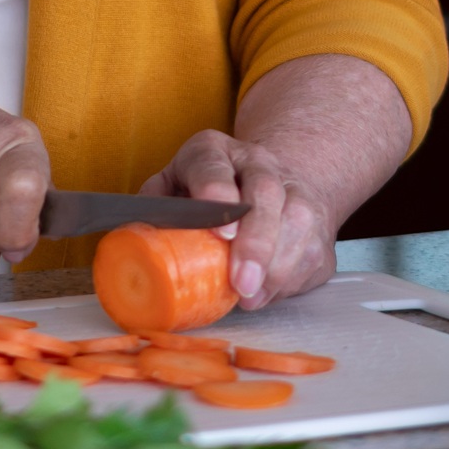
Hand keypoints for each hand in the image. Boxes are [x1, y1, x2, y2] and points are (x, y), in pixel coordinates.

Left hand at [142, 129, 340, 309]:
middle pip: (265, 194)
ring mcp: (293, 188)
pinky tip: (269, 292)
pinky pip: (313, 250)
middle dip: (256, 242)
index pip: (214, 165)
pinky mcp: (317, 219)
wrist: (266, 184)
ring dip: (276, 267)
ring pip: (297, 223)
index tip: (221, 231)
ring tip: (252, 297)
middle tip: (241, 282)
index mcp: (212, 151)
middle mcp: (257, 162)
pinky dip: (292, 278)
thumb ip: (152, 212)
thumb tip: (131, 245)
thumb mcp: (169, 190)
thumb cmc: (202, 196)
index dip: (217, 194)